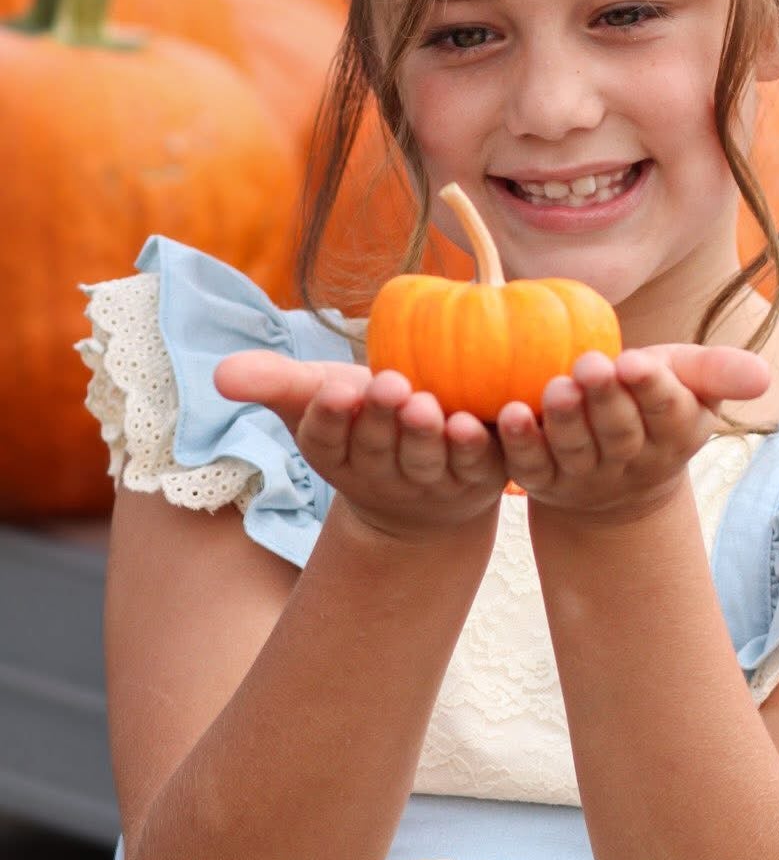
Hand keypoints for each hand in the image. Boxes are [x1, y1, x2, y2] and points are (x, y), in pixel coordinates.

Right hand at [212, 352, 506, 542]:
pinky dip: (476, 447)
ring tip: (425, 405)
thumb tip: (220, 375)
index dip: (331, 416)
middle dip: (381, 417)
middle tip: (388, 385)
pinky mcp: (478, 478)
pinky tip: (475, 423)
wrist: (425, 485)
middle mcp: (381, 473)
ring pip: (425, 459)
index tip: (336, 390)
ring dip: (425, 435)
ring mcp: (430, 481)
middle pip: (377, 447)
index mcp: (337, 453)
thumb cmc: (364, 421)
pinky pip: (477, 465)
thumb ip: (273, 381)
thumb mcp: (316, 396)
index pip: (325, 439)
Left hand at [495, 343, 769, 527]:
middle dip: (606, 400)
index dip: (652, 388)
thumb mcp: (690, 382)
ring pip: (576, 450)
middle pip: (620, 432)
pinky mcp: (544, 481)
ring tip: (555, 388)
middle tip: (591, 364)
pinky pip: (530, 465)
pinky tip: (506, 414)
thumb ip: (720, 372)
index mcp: (676, 433)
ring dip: (564, 421)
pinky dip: (517, 443)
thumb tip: (764, 376)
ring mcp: (587, 476)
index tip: (635, 361)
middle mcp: (633, 461)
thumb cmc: (654, 404)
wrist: (616, 473)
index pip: (668, 412)